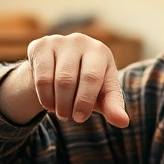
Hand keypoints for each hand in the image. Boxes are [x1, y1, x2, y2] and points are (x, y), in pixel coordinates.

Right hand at [0, 33, 128, 126]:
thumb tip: (123, 122)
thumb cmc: (88, 85)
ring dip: (55, 103)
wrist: (61, 71)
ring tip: (60, 112)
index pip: (91, 77)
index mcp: (100, 51)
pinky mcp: (39, 46)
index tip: (80, 118)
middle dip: (67, 105)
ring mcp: (58, 41)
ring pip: (52, 80)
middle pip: (68, 80)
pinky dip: (44, 97)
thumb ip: (113, 107)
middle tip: (68, 117)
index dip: (84, 101)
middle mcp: (80, 41)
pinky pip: (39, 77)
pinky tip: (49, 103)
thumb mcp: (102, 96)